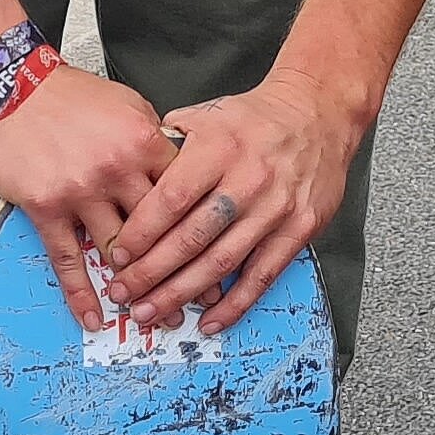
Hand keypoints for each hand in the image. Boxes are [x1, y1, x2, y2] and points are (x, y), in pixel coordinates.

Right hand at [0, 65, 176, 330]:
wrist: (11, 88)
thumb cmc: (72, 95)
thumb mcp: (128, 104)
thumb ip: (154, 142)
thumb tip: (181, 174)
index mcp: (143, 140)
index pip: (183, 194)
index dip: (202, 229)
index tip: (219, 255)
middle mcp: (116, 168)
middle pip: (158, 230)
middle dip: (179, 270)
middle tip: (197, 300)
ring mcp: (80, 190)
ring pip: (116, 250)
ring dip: (137, 288)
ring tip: (154, 316)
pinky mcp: (46, 206)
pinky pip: (66, 258)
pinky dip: (81, 293)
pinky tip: (94, 317)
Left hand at [102, 71, 365, 335]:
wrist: (317, 113)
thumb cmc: (253, 119)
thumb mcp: (205, 116)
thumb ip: (167, 146)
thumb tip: (129, 177)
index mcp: (218, 148)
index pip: (172, 198)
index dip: (142, 232)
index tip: (118, 256)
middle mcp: (248, 179)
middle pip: (192, 237)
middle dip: (152, 272)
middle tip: (123, 293)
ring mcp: (276, 208)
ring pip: (221, 262)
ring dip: (182, 294)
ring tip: (152, 311)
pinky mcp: (299, 229)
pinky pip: (262, 275)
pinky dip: (235, 303)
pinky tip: (209, 321)